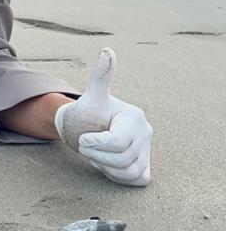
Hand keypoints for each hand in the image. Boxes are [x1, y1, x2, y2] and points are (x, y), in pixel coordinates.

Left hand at [54, 49, 152, 186]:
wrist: (86, 128)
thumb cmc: (88, 113)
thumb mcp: (92, 96)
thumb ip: (100, 76)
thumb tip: (107, 50)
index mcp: (135, 118)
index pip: (117, 143)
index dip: (95, 145)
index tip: (83, 138)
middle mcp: (146, 133)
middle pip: (122, 159)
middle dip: (97, 156)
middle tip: (86, 146)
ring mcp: (148, 151)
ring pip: (128, 172)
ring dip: (106, 167)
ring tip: (97, 154)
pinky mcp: (145, 167)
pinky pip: (134, 179)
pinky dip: (117, 176)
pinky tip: (108, 163)